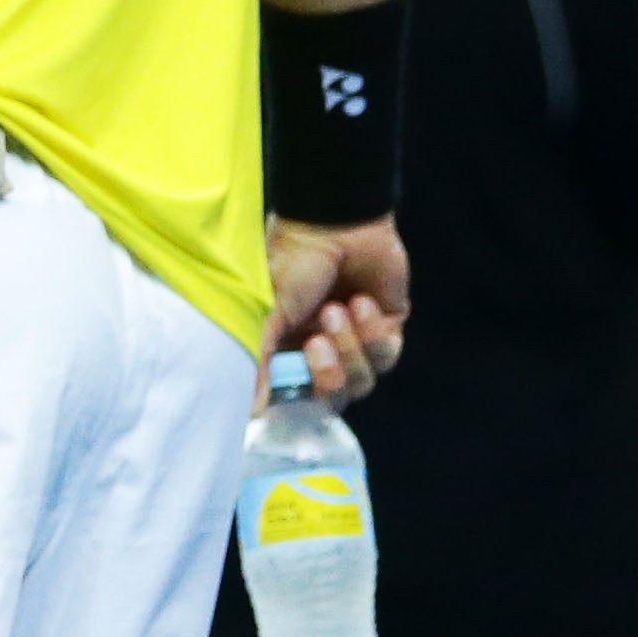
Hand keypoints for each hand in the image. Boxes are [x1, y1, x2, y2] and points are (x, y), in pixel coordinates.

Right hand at [263, 216, 408, 403]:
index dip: (299, 398)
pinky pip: (387, 354)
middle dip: (329, 374)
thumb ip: (261, 362)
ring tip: (337, 308)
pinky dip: (373, 331)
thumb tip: (250, 411)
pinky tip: (361, 301)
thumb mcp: (268, 315)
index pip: (298, 399)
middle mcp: (321, 352)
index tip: (293, 385)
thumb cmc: (292, 265)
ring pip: (363, 379)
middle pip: (335, 397)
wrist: (335, 225)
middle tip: (316, 343)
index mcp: (288, 353)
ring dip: (350, 346)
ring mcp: (355, 342)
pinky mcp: (387, 327)